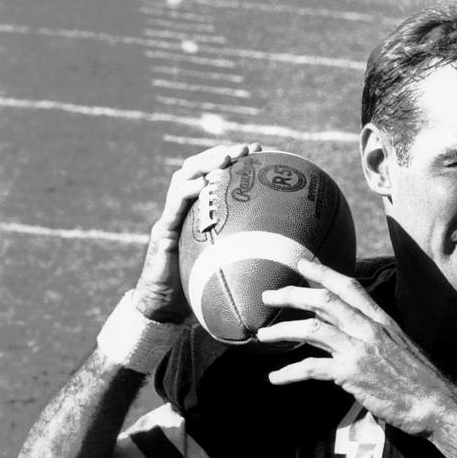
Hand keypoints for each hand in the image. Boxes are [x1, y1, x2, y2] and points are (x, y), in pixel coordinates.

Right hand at [133, 142, 263, 321]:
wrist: (166, 309)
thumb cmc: (200, 289)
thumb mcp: (230, 265)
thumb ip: (251, 253)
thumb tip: (294, 254)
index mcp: (199, 214)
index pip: (214, 178)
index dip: (233, 161)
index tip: (259, 151)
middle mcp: (184, 211)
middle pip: (196, 170)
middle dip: (219, 154)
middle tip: (243, 148)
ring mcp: (171, 220)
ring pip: (181, 181)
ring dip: (203, 166)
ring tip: (224, 158)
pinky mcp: (163, 234)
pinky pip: (173, 209)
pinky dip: (186, 194)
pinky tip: (201, 187)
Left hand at [257, 259, 456, 435]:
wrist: (437, 402)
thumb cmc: (421, 380)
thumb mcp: (401, 348)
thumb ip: (376, 339)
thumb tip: (354, 339)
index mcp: (382, 321)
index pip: (349, 287)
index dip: (323, 272)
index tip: (302, 264)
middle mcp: (369, 329)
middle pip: (324, 300)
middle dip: (292, 294)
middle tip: (268, 295)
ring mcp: (360, 349)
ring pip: (312, 329)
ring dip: (282, 330)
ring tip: (262, 336)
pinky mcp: (352, 374)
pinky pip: (312, 367)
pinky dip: (289, 372)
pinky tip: (275, 378)